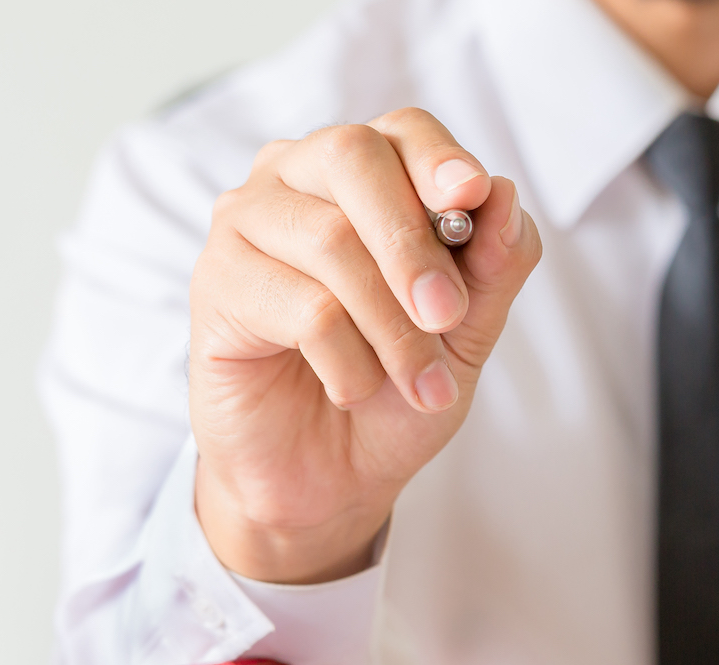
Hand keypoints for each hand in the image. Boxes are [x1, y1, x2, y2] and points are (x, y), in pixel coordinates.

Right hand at [188, 108, 541, 582]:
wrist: (331, 478)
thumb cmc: (393, 393)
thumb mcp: (464, 336)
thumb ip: (492, 268)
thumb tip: (503, 198)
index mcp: (364, 178)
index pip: (402, 131)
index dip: (438, 158)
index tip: (472, 196)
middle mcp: (296, 179)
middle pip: (353, 158)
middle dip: (412, 241)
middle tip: (447, 315)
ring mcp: (245, 224)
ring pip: (330, 240)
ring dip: (391, 326)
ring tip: (419, 385)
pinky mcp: (215, 284)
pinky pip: (301, 306)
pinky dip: (346, 360)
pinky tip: (351, 390)